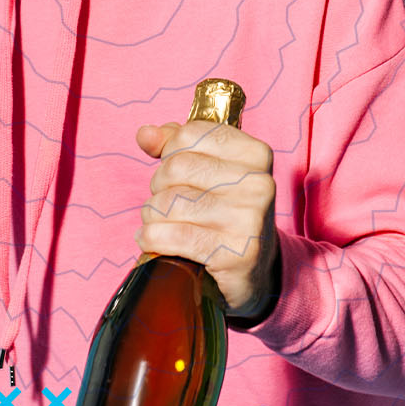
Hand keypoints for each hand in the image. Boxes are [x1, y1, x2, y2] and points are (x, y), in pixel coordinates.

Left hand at [135, 119, 280, 320]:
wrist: (255, 271)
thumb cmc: (225, 214)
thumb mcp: (210, 173)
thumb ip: (176, 147)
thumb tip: (145, 134)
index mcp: (255, 154)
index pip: (189, 135)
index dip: (170, 153)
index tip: (176, 175)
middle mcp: (258, 183)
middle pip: (176, 167)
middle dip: (159, 188)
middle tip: (166, 205)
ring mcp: (249, 219)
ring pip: (169, 202)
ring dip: (152, 216)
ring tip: (160, 225)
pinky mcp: (235, 253)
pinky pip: (173, 235)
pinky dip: (152, 239)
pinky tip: (151, 242)